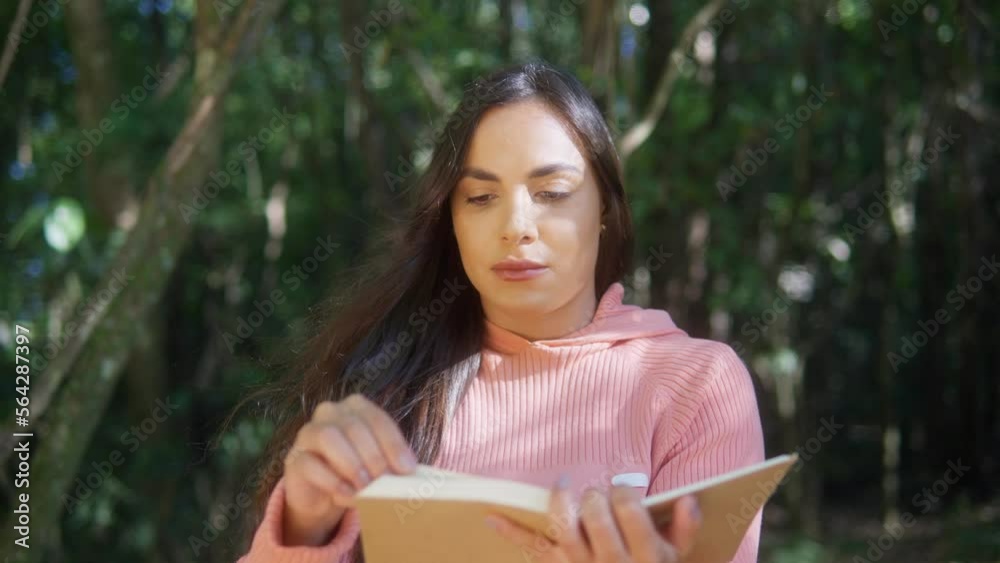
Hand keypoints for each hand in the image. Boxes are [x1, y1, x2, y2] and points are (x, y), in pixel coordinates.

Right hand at [281, 394, 418, 545]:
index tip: (407, 469)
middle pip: (354, 427)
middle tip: (385, 482)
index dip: (393, 444)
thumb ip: (391, 462)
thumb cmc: (356, 471)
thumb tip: (409, 474)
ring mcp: (308, 432)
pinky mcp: (294, 458)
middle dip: (374, 456)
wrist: (323, 494)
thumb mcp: (377, 464)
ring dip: (351, 464)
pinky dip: (332, 482)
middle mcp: (330, 412)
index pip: (377, 419)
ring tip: (366, 489)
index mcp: (356, 406)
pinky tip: (347, 496)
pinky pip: (311, 464)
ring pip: (328, 437)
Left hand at [485, 477, 701, 562]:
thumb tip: (687, 500)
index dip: (623, 492)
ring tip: (566, 488)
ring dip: (562, 501)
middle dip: (595, 496)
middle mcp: (612, 562)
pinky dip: (510, 532)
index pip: (629, 509)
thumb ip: (684, 530)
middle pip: (594, 513)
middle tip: (598, 496)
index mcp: (646, 556)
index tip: (622, 492)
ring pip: (563, 525)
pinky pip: (533, 549)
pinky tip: (491, 516)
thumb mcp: (679, 558)